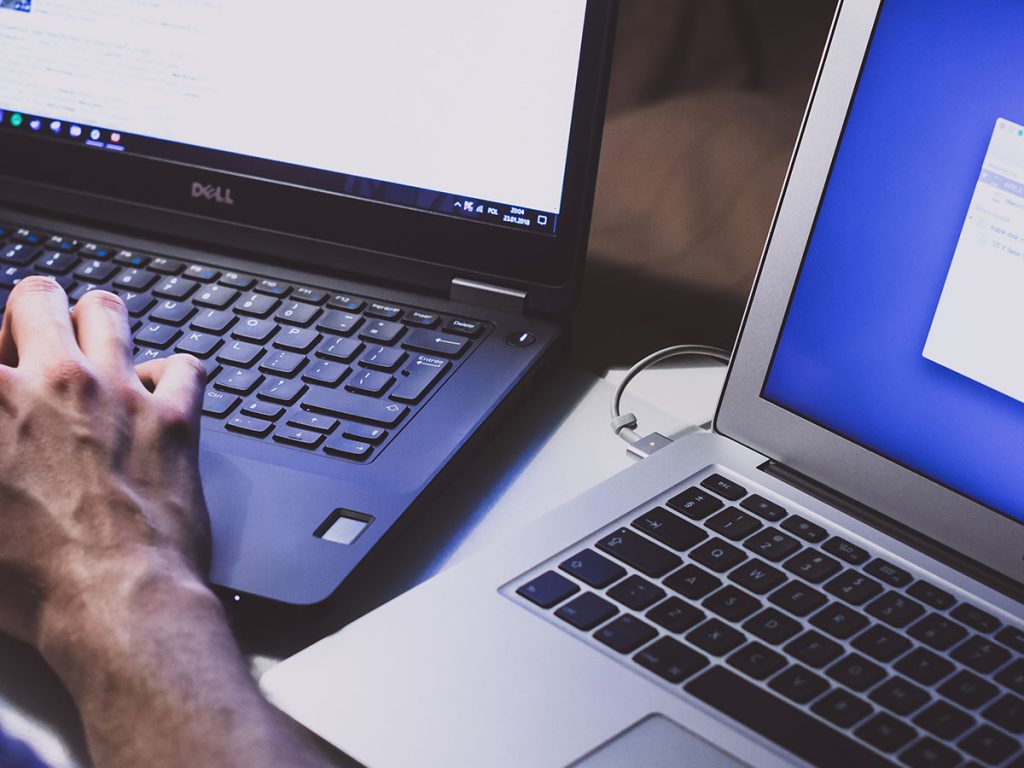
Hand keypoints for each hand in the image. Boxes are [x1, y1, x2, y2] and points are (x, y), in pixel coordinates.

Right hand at [0, 277, 209, 648]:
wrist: (115, 602)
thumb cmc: (29, 578)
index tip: (0, 374)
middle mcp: (54, 379)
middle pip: (37, 295)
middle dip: (29, 311)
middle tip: (29, 345)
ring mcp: (119, 391)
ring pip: (108, 310)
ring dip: (95, 323)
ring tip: (90, 351)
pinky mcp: (172, 416)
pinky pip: (183, 364)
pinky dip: (168, 375)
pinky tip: (154, 396)